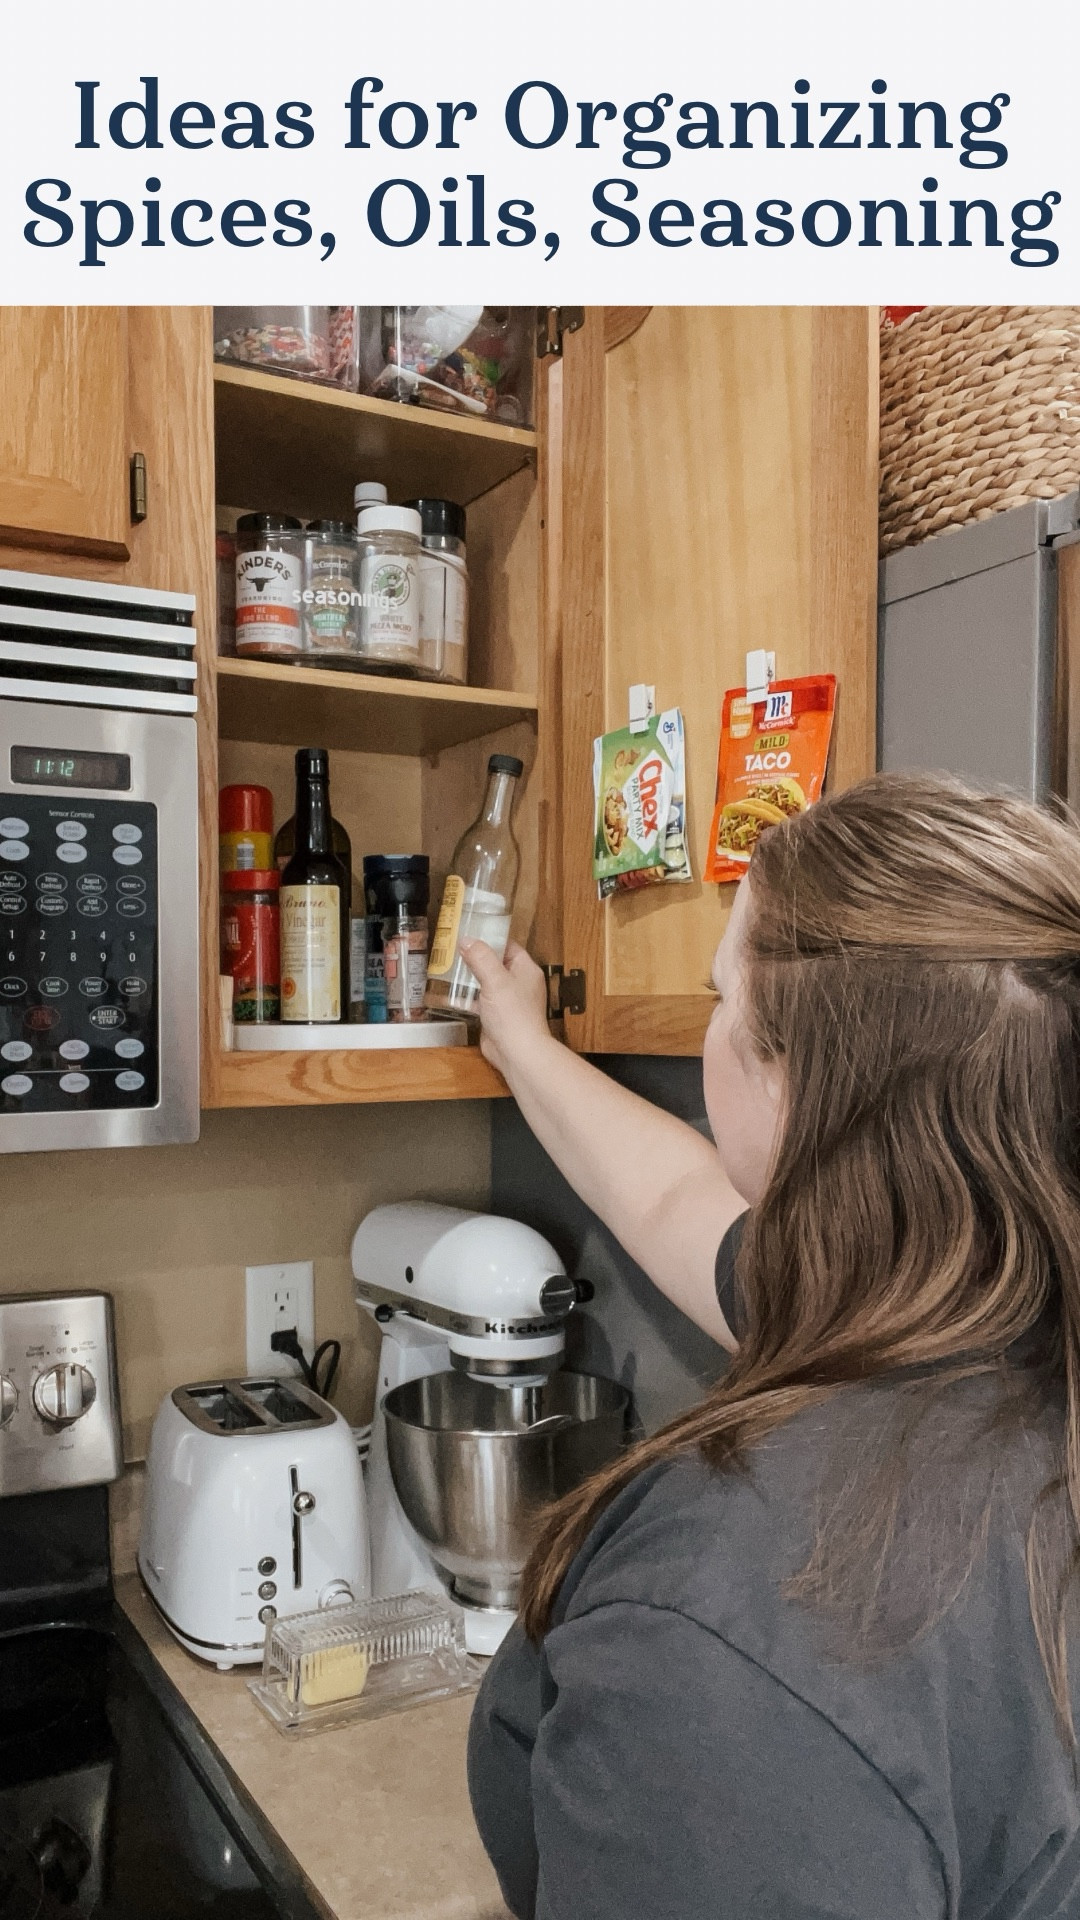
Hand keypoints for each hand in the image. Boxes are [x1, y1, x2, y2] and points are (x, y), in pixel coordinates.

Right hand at [459, 939, 552, 1081]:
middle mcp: (518, 983)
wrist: (516, 1052)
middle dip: (475, 957)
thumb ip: (481, 958)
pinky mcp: (495, 1016)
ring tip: (446, 966)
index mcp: (526, 969)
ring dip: (469, 977)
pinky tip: (448, 992)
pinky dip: (466, 996)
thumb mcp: (495, 979)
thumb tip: (466, 941)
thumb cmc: (512, 1014)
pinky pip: (479, 1000)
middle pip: (495, 963)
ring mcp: (507, 1000)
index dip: (490, 939)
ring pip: (485, 982)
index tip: (469, 932)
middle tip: (452, 948)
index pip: (508, 946)